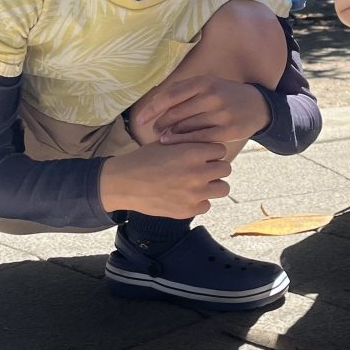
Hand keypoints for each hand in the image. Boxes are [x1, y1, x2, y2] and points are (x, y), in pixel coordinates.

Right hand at [99, 141, 231, 217]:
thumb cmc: (143, 159)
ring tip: (199, 183)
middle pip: (226, 169)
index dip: (212, 152)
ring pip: (223, 188)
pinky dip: (199, 201)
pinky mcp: (188, 210)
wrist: (123, 183)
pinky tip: (186, 196)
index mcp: (193, 152)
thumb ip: (188, 142)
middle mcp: (198, 173)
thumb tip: (206, 139)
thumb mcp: (167, 143)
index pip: (221, 150)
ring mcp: (195, 193)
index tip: (204, 155)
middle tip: (203, 169)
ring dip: (213, 185)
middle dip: (216, 168)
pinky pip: (206, 205)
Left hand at [135, 76, 271, 147]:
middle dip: (161, 123)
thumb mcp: (208, 85)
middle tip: (154, 130)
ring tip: (163, 137)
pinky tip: (171, 143)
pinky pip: (198, 138)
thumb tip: (156, 102)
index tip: (140, 119)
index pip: (171, 96)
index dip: (153, 108)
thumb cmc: (226, 96)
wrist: (258, 106)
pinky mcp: (227, 130)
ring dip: (170, 133)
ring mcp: (220, 114)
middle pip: (176, 113)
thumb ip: (184, 91)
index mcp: (204, 82)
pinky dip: (182, 141)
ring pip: (186, 126)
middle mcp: (212, 96)